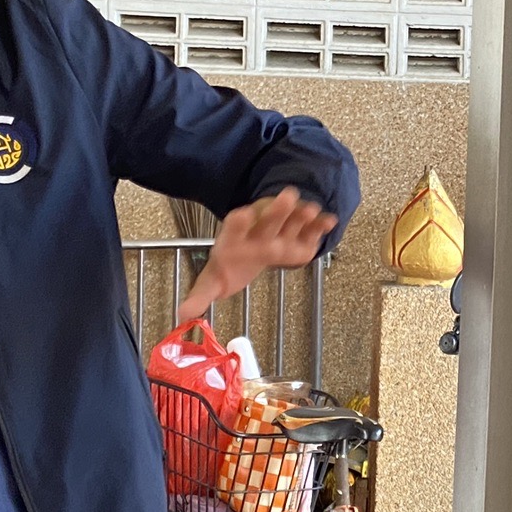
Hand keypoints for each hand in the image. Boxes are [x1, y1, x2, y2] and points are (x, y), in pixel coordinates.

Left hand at [179, 188, 337, 321]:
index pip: (235, 227)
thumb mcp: (215, 279)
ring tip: (311, 209)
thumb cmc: (233, 263)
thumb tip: (182, 315)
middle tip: (287, 197)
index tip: (241, 215)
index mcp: (235, 239)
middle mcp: (259, 232)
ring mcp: (281, 232)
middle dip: (277, 210)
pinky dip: (320, 225)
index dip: (238, 222)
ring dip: (301, 214)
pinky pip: (310, 229)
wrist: (253, 245)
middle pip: (268, 220)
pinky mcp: (299, 237)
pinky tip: (329, 220)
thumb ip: (201, 294)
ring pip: (291, 220)